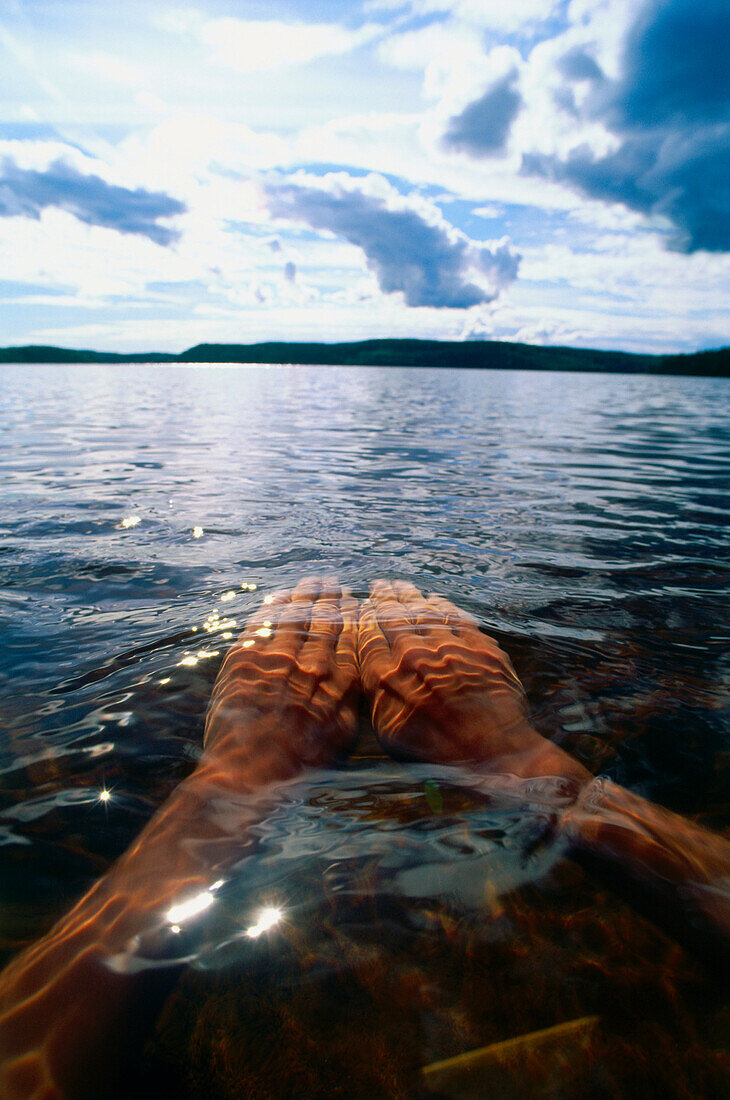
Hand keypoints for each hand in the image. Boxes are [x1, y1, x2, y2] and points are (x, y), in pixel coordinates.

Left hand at [202, 577, 358, 782]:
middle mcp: (312, 662)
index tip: (353, 603)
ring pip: (295, 615)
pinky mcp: (246, 657)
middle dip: (330, 598)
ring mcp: (278, 656)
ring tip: (312, 582)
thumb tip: (358, 676)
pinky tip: (279, 597)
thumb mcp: (340, 735)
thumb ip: (350, 700)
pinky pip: (263, 622)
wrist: (251, 770)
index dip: (352, 617)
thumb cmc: (299, 762)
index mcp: (338, 681)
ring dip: (304, 595)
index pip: (349, 638)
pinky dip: (274, 606)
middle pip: (324, 620)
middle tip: (332, 583)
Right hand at [358, 580, 589, 789]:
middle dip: (385, 598)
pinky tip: (437, 600)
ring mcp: (448, 647)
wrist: (490, 749)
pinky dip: (444, 607)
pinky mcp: (478, 647)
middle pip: (394, 618)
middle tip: (380, 584)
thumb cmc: (436, 750)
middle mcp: (414, 655)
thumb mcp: (390, 732)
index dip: (365, 619)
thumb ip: (377, 695)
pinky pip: (456, 619)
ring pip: (424, 612)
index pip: (369, 638)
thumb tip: (372, 669)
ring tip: (402, 585)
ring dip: (411, 596)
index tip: (363, 607)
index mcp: (387, 676)